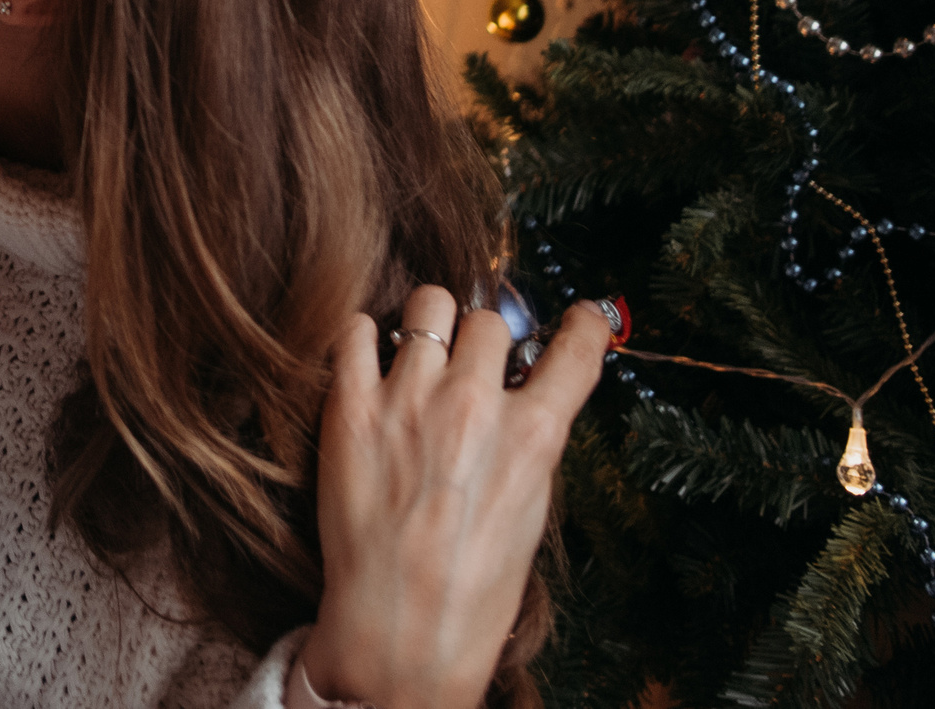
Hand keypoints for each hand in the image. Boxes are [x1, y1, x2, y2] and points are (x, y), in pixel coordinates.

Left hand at [298, 290, 607, 708]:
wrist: (400, 631)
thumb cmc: (471, 591)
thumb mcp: (528, 513)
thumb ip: (527, 444)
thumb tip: (519, 401)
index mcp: (533, 436)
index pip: (575, 349)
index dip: (582, 324)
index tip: (579, 317)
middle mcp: (476, 405)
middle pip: (490, 320)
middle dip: (484, 339)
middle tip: (470, 362)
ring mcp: (411, 399)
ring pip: (430, 303)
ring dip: (430, 323)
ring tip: (420, 350)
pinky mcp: (352, 406)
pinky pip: (358, 331)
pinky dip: (367, 336)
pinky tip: (370, 359)